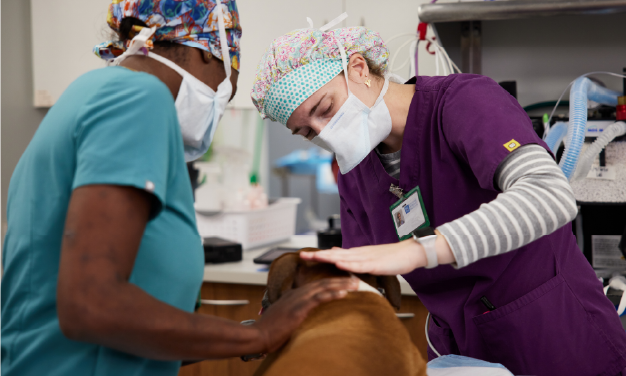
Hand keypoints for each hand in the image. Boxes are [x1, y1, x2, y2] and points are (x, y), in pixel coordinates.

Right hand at [253, 277, 357, 352]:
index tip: (344, 280)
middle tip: (356, 279)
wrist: (258, 335)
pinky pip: (318, 299)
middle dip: (340, 280)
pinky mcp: (298, 308)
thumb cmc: (270, 329)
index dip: (331, 281)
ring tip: (355, 284)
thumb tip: (302, 315)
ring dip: (340, 284)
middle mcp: (297, 294)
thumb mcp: (283, 316)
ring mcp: (297, 300)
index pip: (316, 285)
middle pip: (323, 283)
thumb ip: (294, 312)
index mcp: (293, 295)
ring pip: (323, 287)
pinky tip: (343, 293)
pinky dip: (331, 294)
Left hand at [300, 239, 425, 274]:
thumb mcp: (368, 257)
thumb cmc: (392, 257)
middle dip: (318, 256)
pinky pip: (361, 265)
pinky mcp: (377, 264)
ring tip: (316, 257)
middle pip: (335, 255)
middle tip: (302, 256)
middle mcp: (359, 254)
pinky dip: (349, 264)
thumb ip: (352, 256)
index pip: (334, 255)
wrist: (411, 252)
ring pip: (345, 258)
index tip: (303, 256)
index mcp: (357, 254)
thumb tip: (336, 253)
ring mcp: (368, 258)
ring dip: (330, 258)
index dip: (319, 255)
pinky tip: (340, 263)